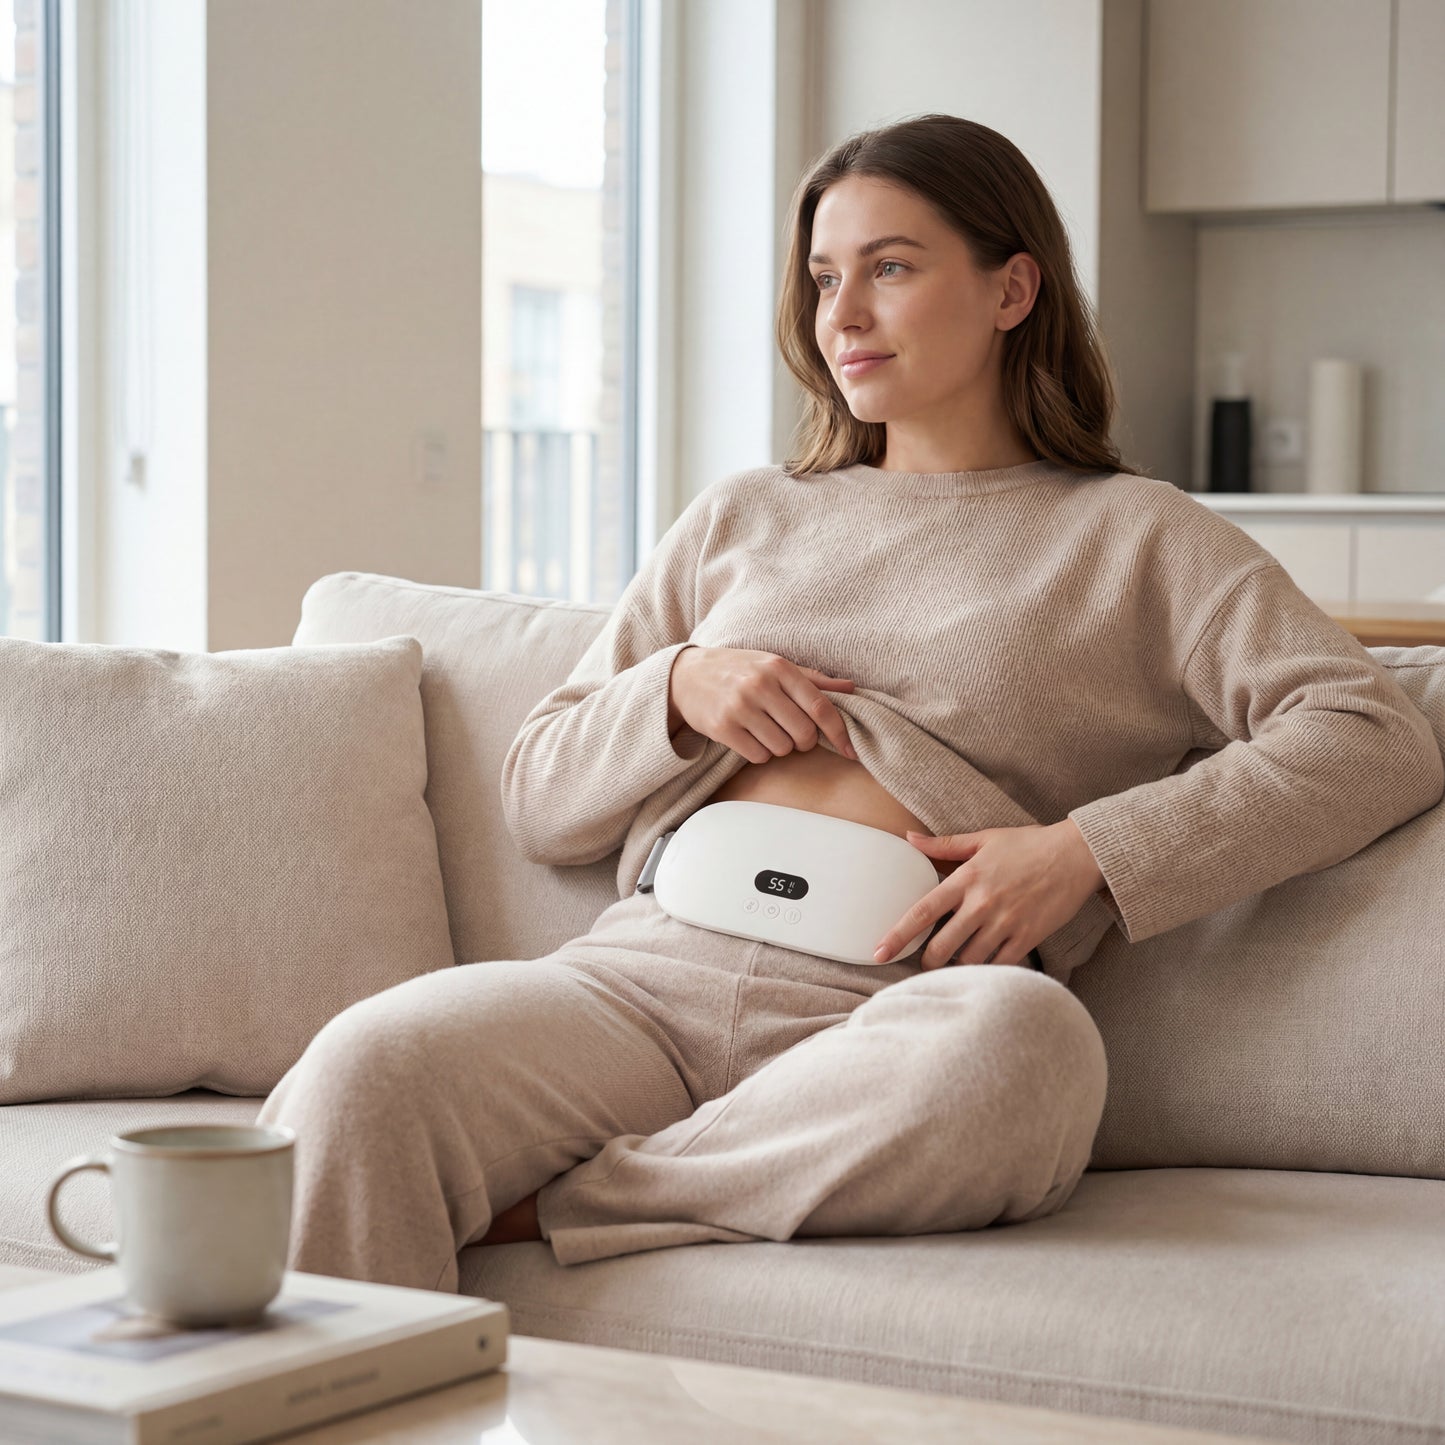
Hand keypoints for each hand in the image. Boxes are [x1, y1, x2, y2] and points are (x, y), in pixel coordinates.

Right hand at [669, 646, 859, 762]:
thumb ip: (813, 680)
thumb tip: (852, 688)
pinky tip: (750, 738)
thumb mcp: (774, 665)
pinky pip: (758, 756)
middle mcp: (760, 685)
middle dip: (804, 742)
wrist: (687, 675)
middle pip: (803, 734)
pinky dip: (760, 753)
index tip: (850, 750)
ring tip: (766, 731)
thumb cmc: (739, 670)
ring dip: (779, 747)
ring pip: (782, 748)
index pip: (819, 706)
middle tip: (792, 734)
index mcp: (779, 667)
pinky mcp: (723, 727)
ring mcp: (740, 707)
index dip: (839, 732)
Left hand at [873, 820, 1105, 969]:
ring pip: (969, 960)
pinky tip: (984, 966)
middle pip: (941, 946)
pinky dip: (988, 969)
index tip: (878, 952)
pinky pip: (1000, 964)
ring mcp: (1006, 923)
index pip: (922, 912)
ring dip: (958, 966)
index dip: (897, 935)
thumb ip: (944, 844)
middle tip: (925, 963)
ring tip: (956, 962)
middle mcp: (982, 904)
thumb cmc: (1029, 845)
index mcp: (967, 878)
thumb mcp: (984, 838)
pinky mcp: (1028, 937)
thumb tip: (909, 838)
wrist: (1076, 855)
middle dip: (928, 961)